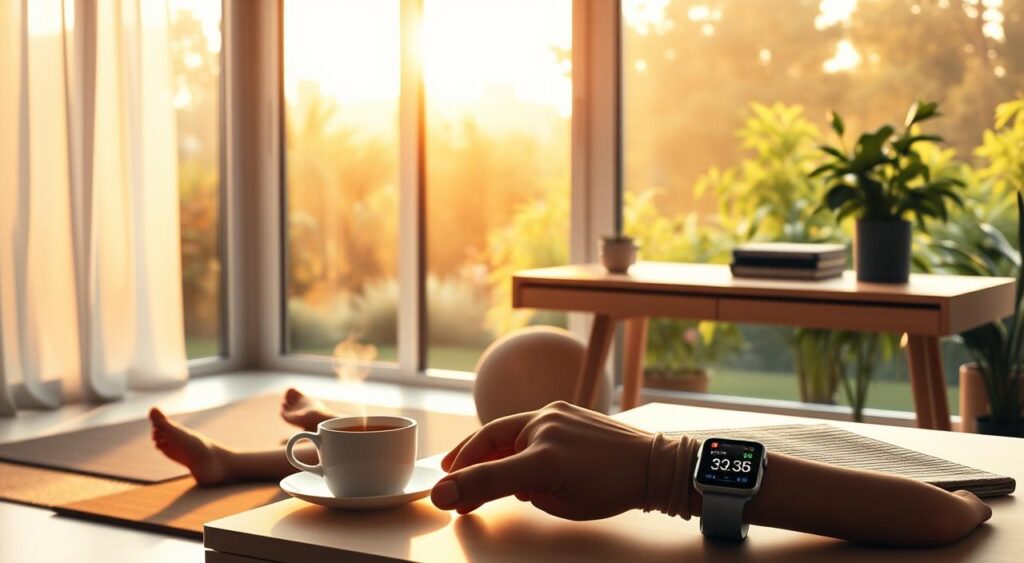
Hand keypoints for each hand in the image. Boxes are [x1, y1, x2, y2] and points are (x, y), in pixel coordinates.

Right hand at [430, 401, 653, 519]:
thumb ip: (519, 491)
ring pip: (506, 429)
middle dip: (465, 460)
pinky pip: (526, 422)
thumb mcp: (561, 505)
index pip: (490, 473)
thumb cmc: (611, 489)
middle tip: (447, 478)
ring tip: (473, 470)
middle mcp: (546, 426)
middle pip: (489, 440)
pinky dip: (512, 439)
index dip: (461, 486)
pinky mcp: (563, 408)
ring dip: (487, 449)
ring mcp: (554, 412)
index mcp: (544, 458)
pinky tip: (509, 455)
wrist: (652, 464)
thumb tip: (488, 486)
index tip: (440, 496)